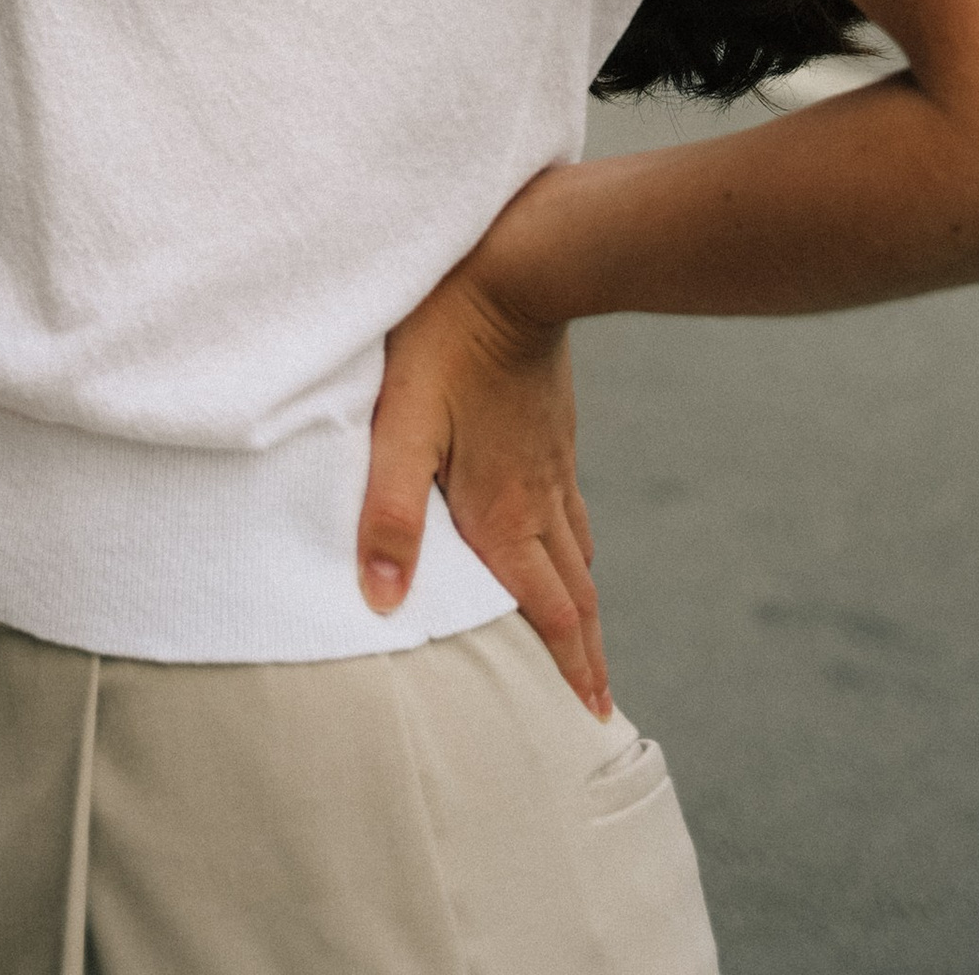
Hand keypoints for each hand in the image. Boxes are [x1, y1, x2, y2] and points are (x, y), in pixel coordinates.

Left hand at [357, 168, 612, 717]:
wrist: (519, 263)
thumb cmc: (446, 341)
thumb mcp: (401, 425)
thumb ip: (388, 513)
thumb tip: (380, 603)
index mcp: (506, 512)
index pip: (548, 609)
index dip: (568, 665)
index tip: (592, 715)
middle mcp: (540, 496)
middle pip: (574, 592)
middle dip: (585, 650)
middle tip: (599, 702)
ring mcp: (553, 460)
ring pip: (578, 549)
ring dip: (584, 602)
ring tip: (587, 635)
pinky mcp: (554, 426)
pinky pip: (572, 506)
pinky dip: (578, 546)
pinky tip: (568, 537)